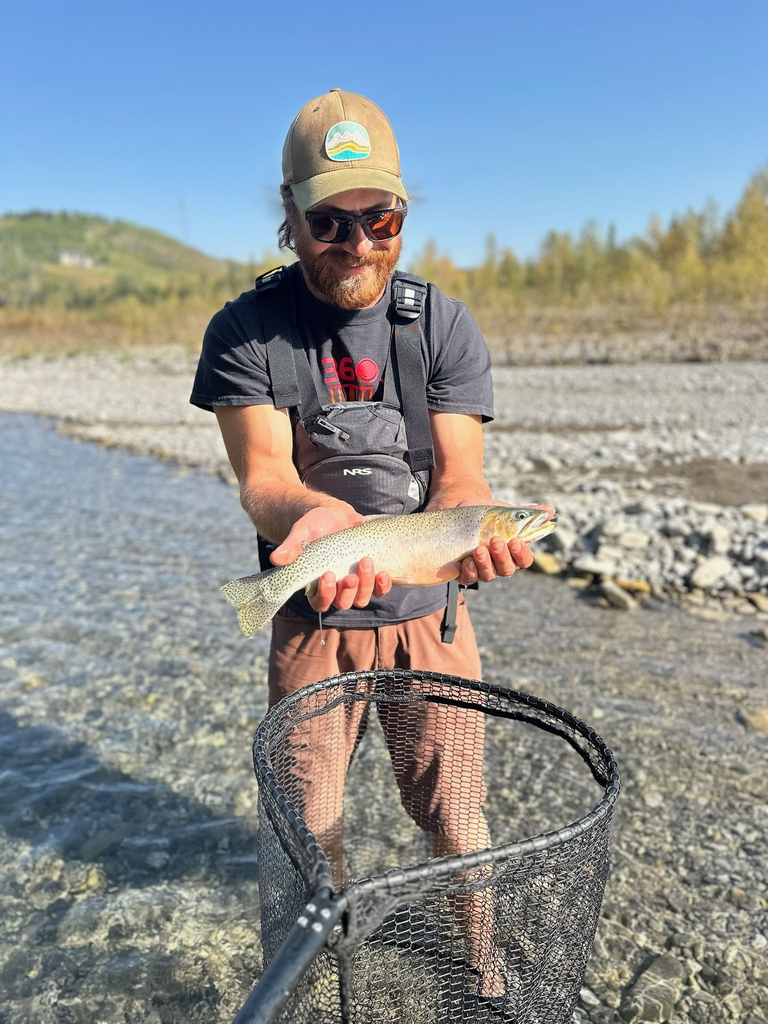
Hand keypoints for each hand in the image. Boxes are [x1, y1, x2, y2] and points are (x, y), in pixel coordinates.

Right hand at [270, 506, 391, 610]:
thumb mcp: (302, 532)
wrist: (335, 515)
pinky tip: (383, 573)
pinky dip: (382, 584)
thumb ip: (291, 546)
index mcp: (315, 585)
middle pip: (343, 603)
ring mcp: (355, 584)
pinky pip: (379, 589)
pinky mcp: (371, 575)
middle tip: (350, 575)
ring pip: (361, 598)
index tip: (327, 575)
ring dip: (365, 585)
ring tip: (365, 562)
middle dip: (348, 591)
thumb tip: (276, 559)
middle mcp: (336, 590)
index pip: (319, 602)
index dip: (325, 595)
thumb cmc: (314, 525)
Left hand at [454, 499, 547, 585]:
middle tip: (496, 541)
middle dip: (502, 556)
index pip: (524, 560)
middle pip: (507, 569)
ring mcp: (483, 570)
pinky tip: (467, 560)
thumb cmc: (490, 517)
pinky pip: (469, 577)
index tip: (516, 541)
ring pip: (488, 575)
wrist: (463, 515)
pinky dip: (469, 571)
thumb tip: (550, 511)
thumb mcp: (507, 512)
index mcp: (514, 553)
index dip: (522, 553)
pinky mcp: (466, 572)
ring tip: (479, 549)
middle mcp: (500, 565)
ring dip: (485, 563)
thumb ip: (528, 513)